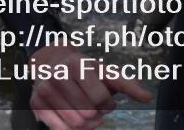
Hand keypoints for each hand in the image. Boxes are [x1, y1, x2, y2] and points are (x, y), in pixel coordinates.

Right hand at [28, 45, 151, 129]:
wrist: (50, 61)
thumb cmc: (84, 69)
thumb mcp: (105, 72)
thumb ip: (127, 85)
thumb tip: (148, 97)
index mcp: (78, 65)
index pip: (100, 99)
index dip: (108, 105)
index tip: (106, 101)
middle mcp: (58, 76)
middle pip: (88, 114)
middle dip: (97, 114)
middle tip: (95, 106)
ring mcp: (45, 90)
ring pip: (76, 124)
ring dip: (87, 123)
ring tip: (86, 111)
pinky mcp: (35, 104)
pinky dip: (72, 129)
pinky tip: (74, 118)